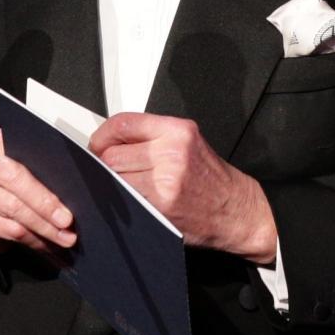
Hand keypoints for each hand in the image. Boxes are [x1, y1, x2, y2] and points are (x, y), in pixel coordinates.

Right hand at [0, 127, 76, 273]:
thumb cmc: (5, 185)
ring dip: (43, 228)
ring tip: (64, 237)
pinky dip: (33, 240)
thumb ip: (38, 168)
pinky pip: (9, 231)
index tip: (71, 194)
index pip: (21, 155)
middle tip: (67, 221)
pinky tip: (47, 244)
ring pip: (14, 211)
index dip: (44, 178)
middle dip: (45, 205)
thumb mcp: (19, 166)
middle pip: (16, 183)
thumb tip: (73, 186)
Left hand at [89, 112, 276, 263]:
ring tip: (126, 190)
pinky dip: (123, 203)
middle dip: (106, 166)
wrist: (237, 210)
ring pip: (114, 180)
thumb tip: (108, 143)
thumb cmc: (210, 179)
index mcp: (177, 131)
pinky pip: (126, 201)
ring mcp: (166, 181)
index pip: (122, 124)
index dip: (102, 137)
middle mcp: (173, 152)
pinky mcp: (162, 206)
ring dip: (113, 186)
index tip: (98, 147)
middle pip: (111, 155)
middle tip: (112, 174)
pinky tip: (132, 204)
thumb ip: (151, 138)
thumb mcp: (187, 144)